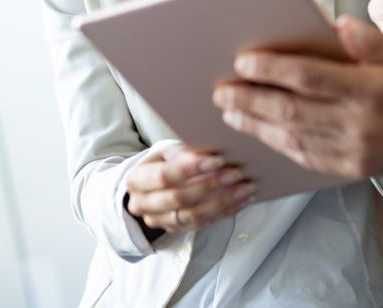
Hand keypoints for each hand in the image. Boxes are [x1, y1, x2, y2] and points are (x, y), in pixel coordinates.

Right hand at [122, 144, 254, 233]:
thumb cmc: (165, 162)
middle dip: (210, 185)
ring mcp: (159, 221)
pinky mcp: (176, 230)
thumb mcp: (169, 152)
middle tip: (236, 174)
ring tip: (246, 188)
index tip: (218, 160)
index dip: (191, 169)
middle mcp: (142, 204)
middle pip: (178, 198)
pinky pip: (203, 224)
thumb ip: (186, 153)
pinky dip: (225, 212)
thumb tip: (215, 151)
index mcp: (137, 179)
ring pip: (193, 216)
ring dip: (223, 201)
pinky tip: (243, 200)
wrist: (153, 186)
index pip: (164, 176)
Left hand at [213, 16, 382, 178]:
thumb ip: (371, 41)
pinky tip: (266, 136)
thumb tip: (335, 27)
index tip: (243, 60)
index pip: (308, 77)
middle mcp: (362, 124)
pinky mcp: (359, 167)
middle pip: (291, 112)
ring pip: (294, 139)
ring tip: (231, 114)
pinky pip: (310, 159)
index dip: (271, 69)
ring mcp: (359, 151)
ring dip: (258, 127)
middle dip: (250, 101)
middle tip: (221, 91)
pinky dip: (282, 148)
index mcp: (373, 89)